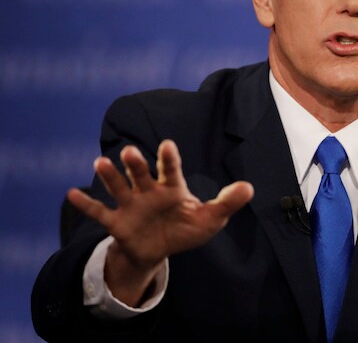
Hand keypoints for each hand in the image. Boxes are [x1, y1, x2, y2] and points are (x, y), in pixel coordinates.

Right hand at [68, 139, 253, 305]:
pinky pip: (99, 213)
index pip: (171, 170)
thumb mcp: (209, 219)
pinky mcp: (117, 223)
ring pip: (119, 188)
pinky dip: (86, 205)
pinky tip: (71, 193)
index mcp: (172, 188)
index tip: (168, 145)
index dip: (168, 159)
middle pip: (141, 174)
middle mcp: (148, 191)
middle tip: (130, 151)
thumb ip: (227, 203)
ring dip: (110, 176)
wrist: (158, 249)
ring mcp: (131, 206)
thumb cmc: (185, 228)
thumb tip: (250, 187)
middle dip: (136, 164)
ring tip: (100, 163)